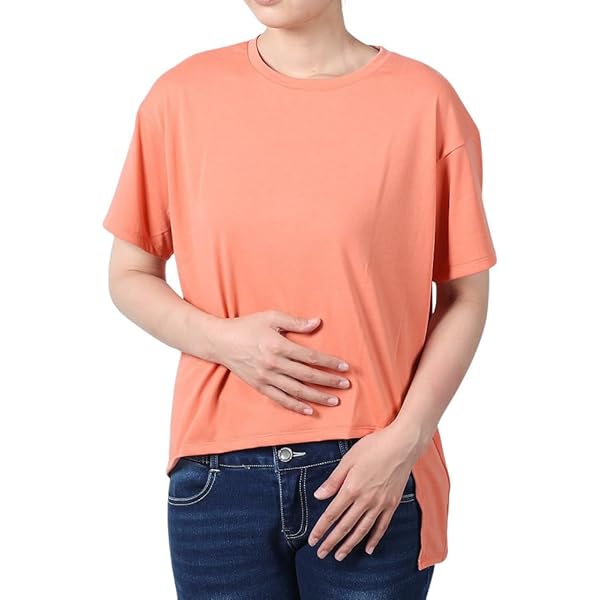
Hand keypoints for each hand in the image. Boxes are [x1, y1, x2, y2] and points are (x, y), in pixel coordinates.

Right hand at [211, 310, 350, 414]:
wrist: (220, 341)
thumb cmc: (247, 326)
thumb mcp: (271, 317)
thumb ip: (295, 322)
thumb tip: (317, 322)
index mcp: (278, 346)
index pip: (310, 357)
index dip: (329, 363)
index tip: (344, 367)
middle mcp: (273, 364)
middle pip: (307, 376)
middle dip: (329, 381)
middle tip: (345, 384)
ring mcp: (266, 378)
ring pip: (297, 391)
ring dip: (317, 397)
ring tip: (334, 401)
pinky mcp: (259, 386)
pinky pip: (280, 399)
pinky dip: (295, 406)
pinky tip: (309, 410)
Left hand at [307, 426, 420, 559]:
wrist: (402, 445)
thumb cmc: (374, 447)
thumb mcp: (349, 459)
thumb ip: (334, 480)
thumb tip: (318, 496)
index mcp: (352, 488)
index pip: (332, 514)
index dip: (321, 529)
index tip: (312, 540)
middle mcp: (365, 500)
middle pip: (345, 526)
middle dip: (331, 542)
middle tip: (321, 554)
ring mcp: (380, 504)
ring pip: (362, 530)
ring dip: (349, 545)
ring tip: (339, 556)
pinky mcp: (392, 504)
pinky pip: (382, 526)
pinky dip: (374, 539)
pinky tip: (368, 548)